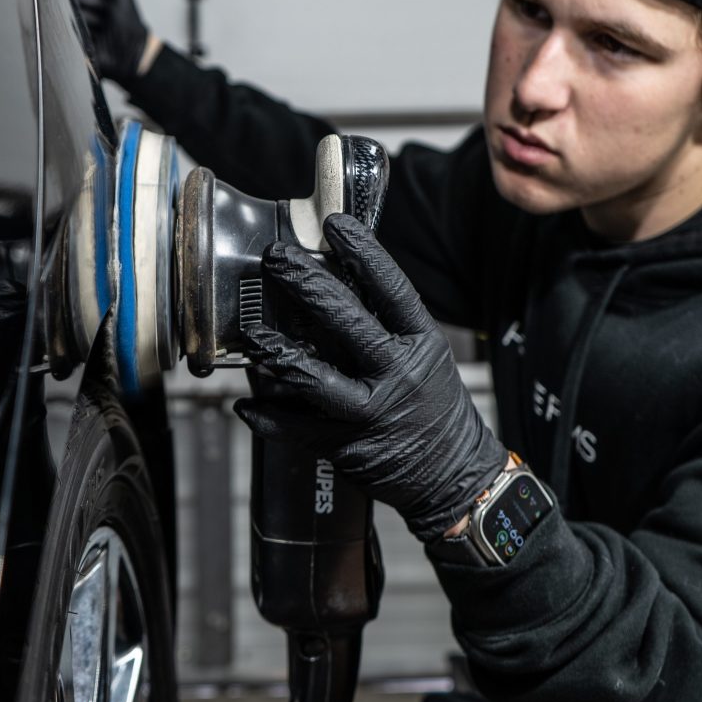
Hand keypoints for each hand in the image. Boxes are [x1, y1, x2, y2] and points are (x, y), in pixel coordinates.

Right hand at [66, 0, 148, 84]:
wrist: (131, 51)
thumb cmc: (126, 17)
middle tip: (105, 12)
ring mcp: (66, 17)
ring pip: (67, 5)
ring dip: (89, 17)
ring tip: (100, 26)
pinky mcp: (64, 36)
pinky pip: (61, 25)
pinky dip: (78, 28)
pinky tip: (89, 34)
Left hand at [234, 213, 506, 544]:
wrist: (454, 476)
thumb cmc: (434, 409)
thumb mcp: (425, 357)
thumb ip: (386, 327)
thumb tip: (337, 283)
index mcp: (421, 344)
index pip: (393, 289)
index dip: (364, 253)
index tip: (336, 225)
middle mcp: (399, 374)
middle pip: (348, 323)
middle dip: (307, 286)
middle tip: (276, 261)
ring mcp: (373, 412)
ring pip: (316, 379)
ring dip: (278, 353)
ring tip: (253, 334)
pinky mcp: (349, 447)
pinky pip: (298, 429)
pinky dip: (268, 416)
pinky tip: (247, 402)